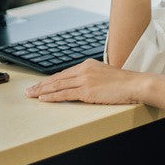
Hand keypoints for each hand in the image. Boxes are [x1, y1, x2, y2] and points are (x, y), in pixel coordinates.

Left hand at [25, 59, 149, 103]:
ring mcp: (84, 80)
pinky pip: (65, 94)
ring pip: (57, 86)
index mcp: (87, 65)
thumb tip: (83, 86)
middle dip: (41, 85)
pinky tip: (43, 99)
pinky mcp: (87, 90)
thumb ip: (92, 78)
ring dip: (42, 91)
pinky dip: (52, 97)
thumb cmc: (123, 83)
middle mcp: (83, 70)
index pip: (63, 73)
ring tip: (31, 95)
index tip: (40, 85)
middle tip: (28, 90)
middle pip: (57, 78)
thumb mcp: (104, 75)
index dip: (50, 80)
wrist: (135, 84)